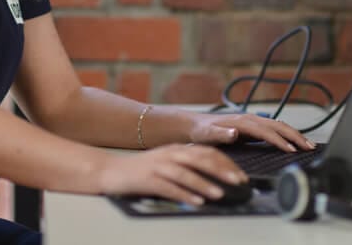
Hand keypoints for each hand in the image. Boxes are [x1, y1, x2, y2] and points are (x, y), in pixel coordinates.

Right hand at [95, 143, 248, 205]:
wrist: (110, 171)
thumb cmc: (142, 170)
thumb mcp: (167, 162)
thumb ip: (187, 165)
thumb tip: (214, 175)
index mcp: (176, 149)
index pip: (207, 152)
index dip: (226, 162)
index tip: (241, 175)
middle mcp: (169, 154)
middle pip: (200, 158)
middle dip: (222, 170)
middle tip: (239, 181)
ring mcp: (158, 166)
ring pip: (185, 173)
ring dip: (204, 183)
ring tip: (219, 194)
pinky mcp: (148, 179)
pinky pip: (169, 187)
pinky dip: (185, 194)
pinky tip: (196, 201)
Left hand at [187, 112, 315, 151]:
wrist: (195, 125)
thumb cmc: (201, 131)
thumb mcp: (207, 134)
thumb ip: (220, 134)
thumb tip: (234, 132)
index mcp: (241, 122)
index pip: (266, 132)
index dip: (280, 141)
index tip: (292, 150)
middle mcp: (249, 119)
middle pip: (277, 126)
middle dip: (295, 136)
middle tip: (309, 147)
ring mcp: (252, 122)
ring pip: (278, 126)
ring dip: (294, 134)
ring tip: (308, 145)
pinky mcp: (252, 127)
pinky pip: (274, 129)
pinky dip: (287, 134)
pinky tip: (294, 141)